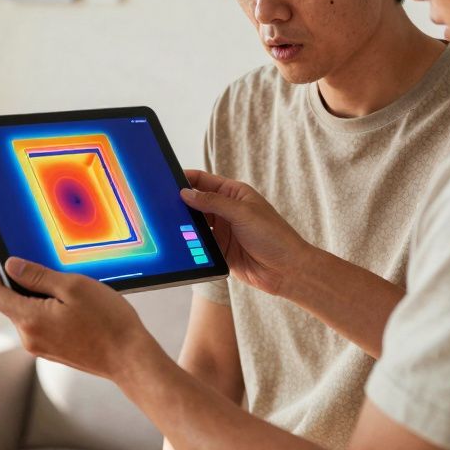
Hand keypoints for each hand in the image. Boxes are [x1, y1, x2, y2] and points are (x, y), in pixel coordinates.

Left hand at [0, 256, 161, 381]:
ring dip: (33, 296)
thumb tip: (11, 266)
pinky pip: (39, 324)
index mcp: (31, 320)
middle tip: (32, 262)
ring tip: (59, 283)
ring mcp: (41, 347)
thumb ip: (38, 276)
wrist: (129, 357)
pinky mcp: (52, 351)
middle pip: (9, 304)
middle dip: (15, 282)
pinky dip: (44, 309)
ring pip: (25, 314)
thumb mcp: (73, 287)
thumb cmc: (108, 323)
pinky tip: (67, 302)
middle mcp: (30, 338)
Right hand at [181, 170, 311, 297]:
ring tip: (168, 223)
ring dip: (185, 224)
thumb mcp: (243, 213)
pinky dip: (190, 243)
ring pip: (196, 224)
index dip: (187, 179)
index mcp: (234, 194)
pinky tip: (180, 242)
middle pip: (197, 202)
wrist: (287, 270)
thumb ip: (213, 202)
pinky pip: (200, 244)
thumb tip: (186, 194)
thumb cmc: (274, 236)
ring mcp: (223, 231)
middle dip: (181, 203)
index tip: (168, 179)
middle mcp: (227, 211)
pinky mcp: (220, 250)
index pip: (205, 181)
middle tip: (162, 203)